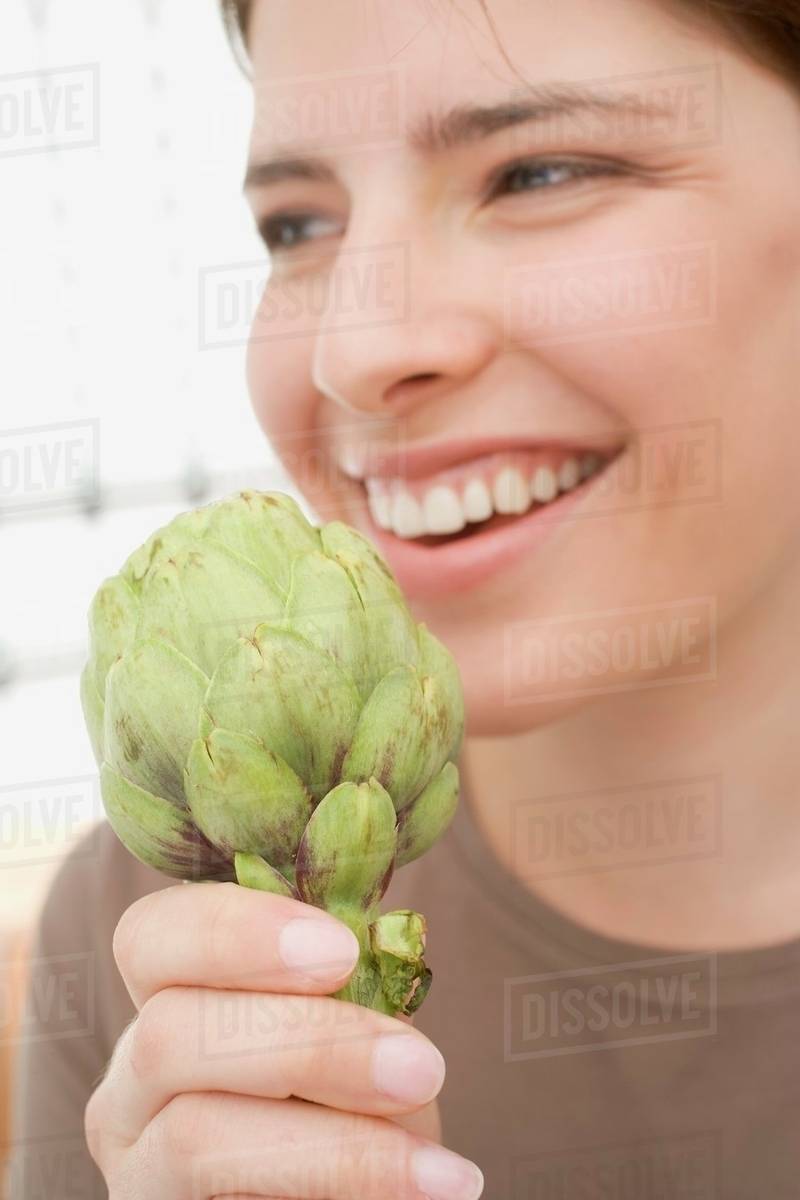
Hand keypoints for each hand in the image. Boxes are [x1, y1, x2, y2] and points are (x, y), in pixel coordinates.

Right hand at [85, 881, 483, 1198]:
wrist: (354, 1194)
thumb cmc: (359, 1108)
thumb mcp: (357, 1034)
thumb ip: (351, 991)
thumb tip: (387, 955)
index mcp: (167, 1003)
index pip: (151, 936)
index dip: (235, 932)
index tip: (342, 950)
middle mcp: (130, 1086)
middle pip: (171, 1033)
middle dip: (310, 1043)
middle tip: (420, 1066)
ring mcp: (137, 1170)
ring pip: (194, 1138)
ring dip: (337, 1145)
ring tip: (438, 1165)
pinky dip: (344, 1189)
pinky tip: (429, 1188)